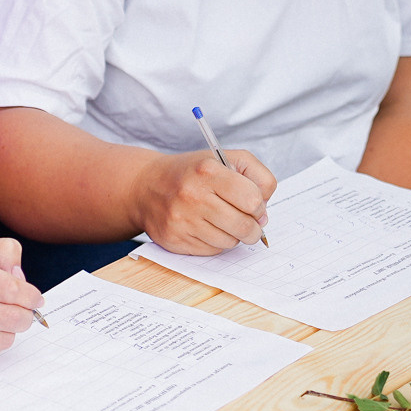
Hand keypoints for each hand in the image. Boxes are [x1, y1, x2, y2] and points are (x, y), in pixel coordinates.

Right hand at [138, 148, 274, 255]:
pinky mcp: (175, 239)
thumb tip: (263, 215)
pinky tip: (207, 228)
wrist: (146, 186)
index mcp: (208, 171)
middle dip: (253, 228)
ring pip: (229, 242)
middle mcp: (193, 195)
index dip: (260, 206)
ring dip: (234, 236)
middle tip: (250, 224)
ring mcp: (182, 220)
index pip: (253, 200)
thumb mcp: (227, 159)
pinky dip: (216, 242)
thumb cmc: (192, 173)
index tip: (254, 206)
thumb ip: (257, 177)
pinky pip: (212, 251)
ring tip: (224, 222)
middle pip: (244, 226)